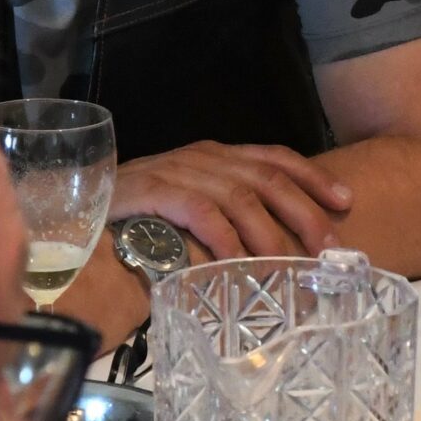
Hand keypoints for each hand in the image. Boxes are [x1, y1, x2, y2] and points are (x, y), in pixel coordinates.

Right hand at [109, 141, 353, 260]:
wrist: (74, 213)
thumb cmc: (139, 218)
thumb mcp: (192, 209)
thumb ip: (229, 217)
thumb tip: (281, 248)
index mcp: (217, 157)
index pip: (276, 158)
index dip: (314, 177)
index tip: (347, 201)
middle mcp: (202, 158)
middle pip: (268, 177)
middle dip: (305, 211)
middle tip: (329, 247)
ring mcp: (177, 171)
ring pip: (240, 196)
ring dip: (270, 232)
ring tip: (291, 263)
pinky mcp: (152, 191)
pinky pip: (201, 212)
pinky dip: (225, 237)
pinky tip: (239, 262)